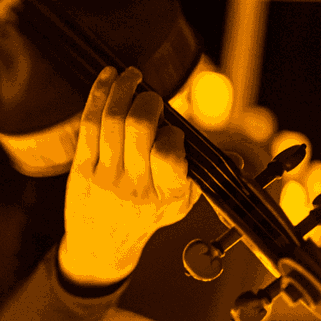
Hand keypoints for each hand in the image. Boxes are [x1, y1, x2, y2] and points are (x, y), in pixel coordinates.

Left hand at [60, 66, 200, 284]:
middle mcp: (135, 187)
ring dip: (122, 89)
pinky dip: (99, 96)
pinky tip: (108, 79)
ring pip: (111, 120)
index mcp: (167, 196)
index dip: (172, 133)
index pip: (170, 154)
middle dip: (147, 101)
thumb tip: (238, 160)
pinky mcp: (81, 169)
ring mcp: (105, 178)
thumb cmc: (146, 216)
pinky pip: (89, 124)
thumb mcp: (181, 204)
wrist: (102, 245)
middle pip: (138, 128)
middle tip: (151, 95)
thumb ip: (203, 176)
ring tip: (130, 76)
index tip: (172, 129)